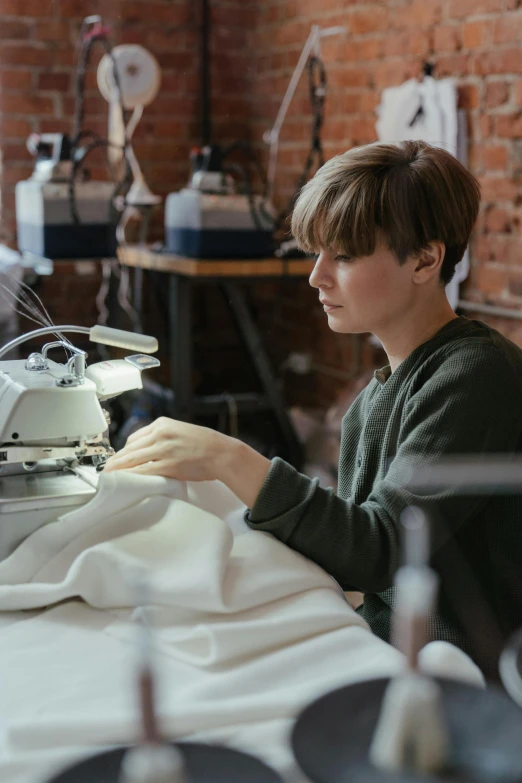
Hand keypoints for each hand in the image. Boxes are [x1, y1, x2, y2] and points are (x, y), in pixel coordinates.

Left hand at [104, 417, 235, 481]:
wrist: (221, 453)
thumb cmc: (206, 444)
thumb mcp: (181, 431)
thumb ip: (164, 438)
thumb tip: (149, 450)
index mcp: (163, 424)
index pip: (135, 437)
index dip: (125, 450)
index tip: (119, 458)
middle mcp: (160, 434)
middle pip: (130, 448)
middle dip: (116, 460)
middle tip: (106, 469)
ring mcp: (163, 449)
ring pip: (132, 459)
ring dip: (118, 469)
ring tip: (108, 476)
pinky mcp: (167, 465)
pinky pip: (142, 471)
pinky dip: (130, 476)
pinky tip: (123, 481)